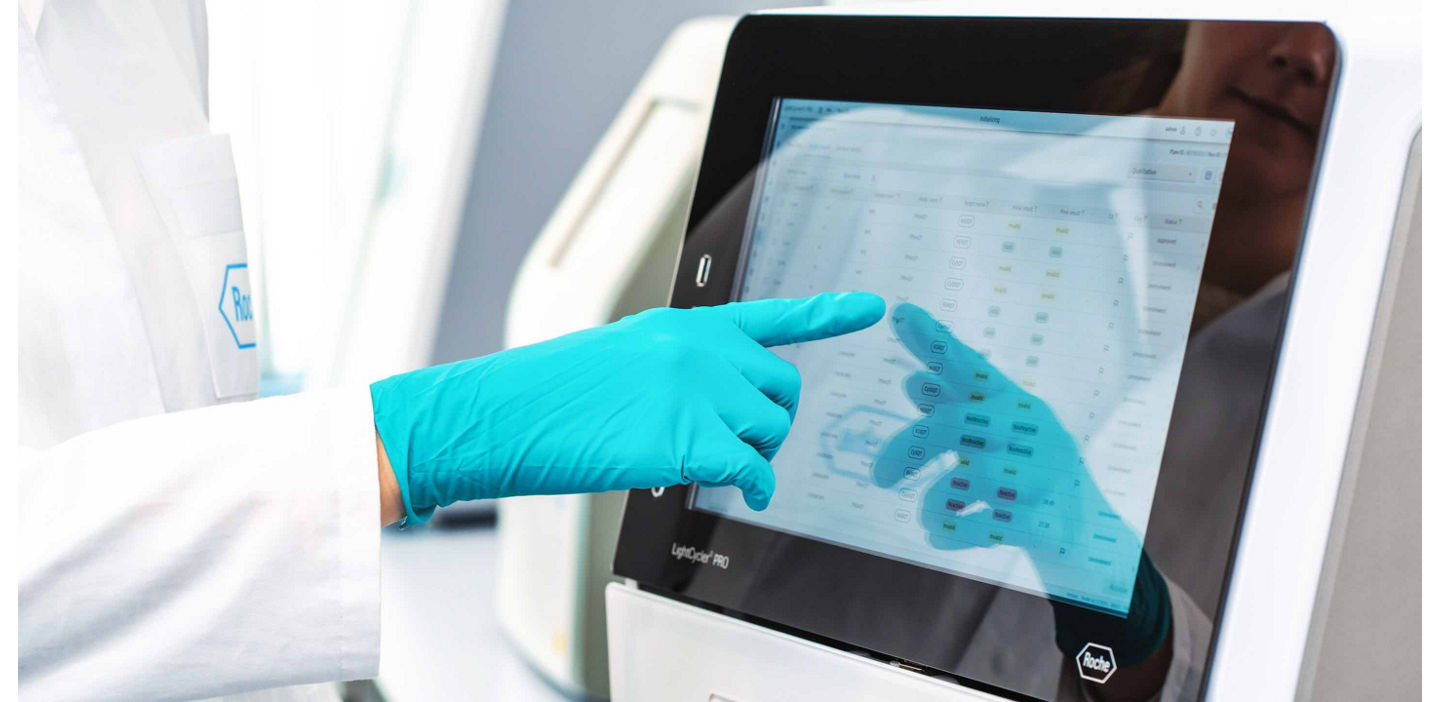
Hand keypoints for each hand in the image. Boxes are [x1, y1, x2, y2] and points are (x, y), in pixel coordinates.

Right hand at [370, 292, 885, 523]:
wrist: (504, 414)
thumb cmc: (548, 393)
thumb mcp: (620, 357)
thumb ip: (676, 366)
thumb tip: (711, 400)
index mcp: (685, 326)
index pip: (770, 317)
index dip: (826, 313)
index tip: (869, 306)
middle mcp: (700, 349)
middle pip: (783, 386)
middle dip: (773, 419)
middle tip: (743, 444)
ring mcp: (696, 390)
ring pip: (771, 429)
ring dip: (758, 454)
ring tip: (718, 464)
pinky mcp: (686, 437)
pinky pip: (753, 467)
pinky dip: (757, 485)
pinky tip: (745, 491)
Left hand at [874, 303, 1120, 566]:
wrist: (1085, 538)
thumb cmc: (1027, 479)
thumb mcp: (991, 440)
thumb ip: (955, 411)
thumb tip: (912, 380)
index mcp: (1015, 405)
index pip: (970, 366)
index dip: (934, 341)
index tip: (899, 311)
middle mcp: (1032, 431)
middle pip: (955, 423)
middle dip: (907, 447)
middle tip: (877, 477)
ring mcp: (1042, 476)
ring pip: (969, 477)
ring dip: (933, 501)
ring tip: (927, 515)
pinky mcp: (1044, 521)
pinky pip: (981, 525)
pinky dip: (951, 532)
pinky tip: (939, 535)